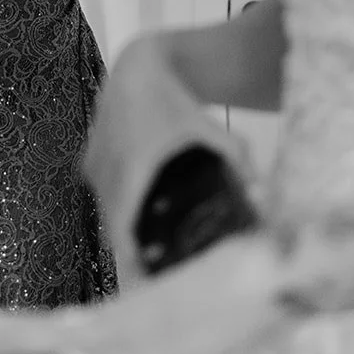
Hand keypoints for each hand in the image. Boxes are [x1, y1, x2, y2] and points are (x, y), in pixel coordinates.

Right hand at [83, 36, 251, 277]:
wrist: (139, 67)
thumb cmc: (174, 100)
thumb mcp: (209, 128)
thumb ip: (237, 158)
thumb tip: (264, 194)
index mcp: (130, 169)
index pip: (122, 231)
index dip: (133, 263)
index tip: (149, 286)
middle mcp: (104, 171)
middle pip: (115, 228)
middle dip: (136, 251)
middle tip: (160, 277)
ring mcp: (93, 166)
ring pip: (108, 213)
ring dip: (127, 230)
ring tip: (152, 254)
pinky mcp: (89, 162)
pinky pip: (103, 197)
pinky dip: (121, 209)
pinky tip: (143, 218)